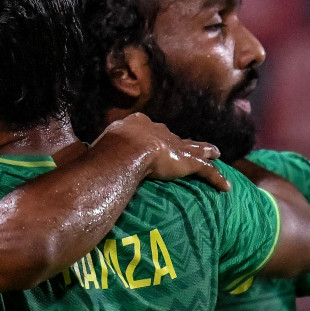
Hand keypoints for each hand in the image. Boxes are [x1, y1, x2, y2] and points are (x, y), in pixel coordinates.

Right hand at [94, 113, 228, 190]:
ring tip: (216, 153)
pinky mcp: (187, 162)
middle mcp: (160, 131)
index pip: (149, 129)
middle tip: (189, 145)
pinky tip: (225, 186)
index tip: (153, 139)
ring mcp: (175, 145)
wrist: (128, 149)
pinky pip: (206, 171)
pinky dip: (216, 179)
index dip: (153, 135)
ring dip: (206, 151)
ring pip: (195, 149)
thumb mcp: (100, 145)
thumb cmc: (109, 148)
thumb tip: (83, 167)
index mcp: (138, 124)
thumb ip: (98, 153)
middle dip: (182, 141)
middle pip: (175, 137)